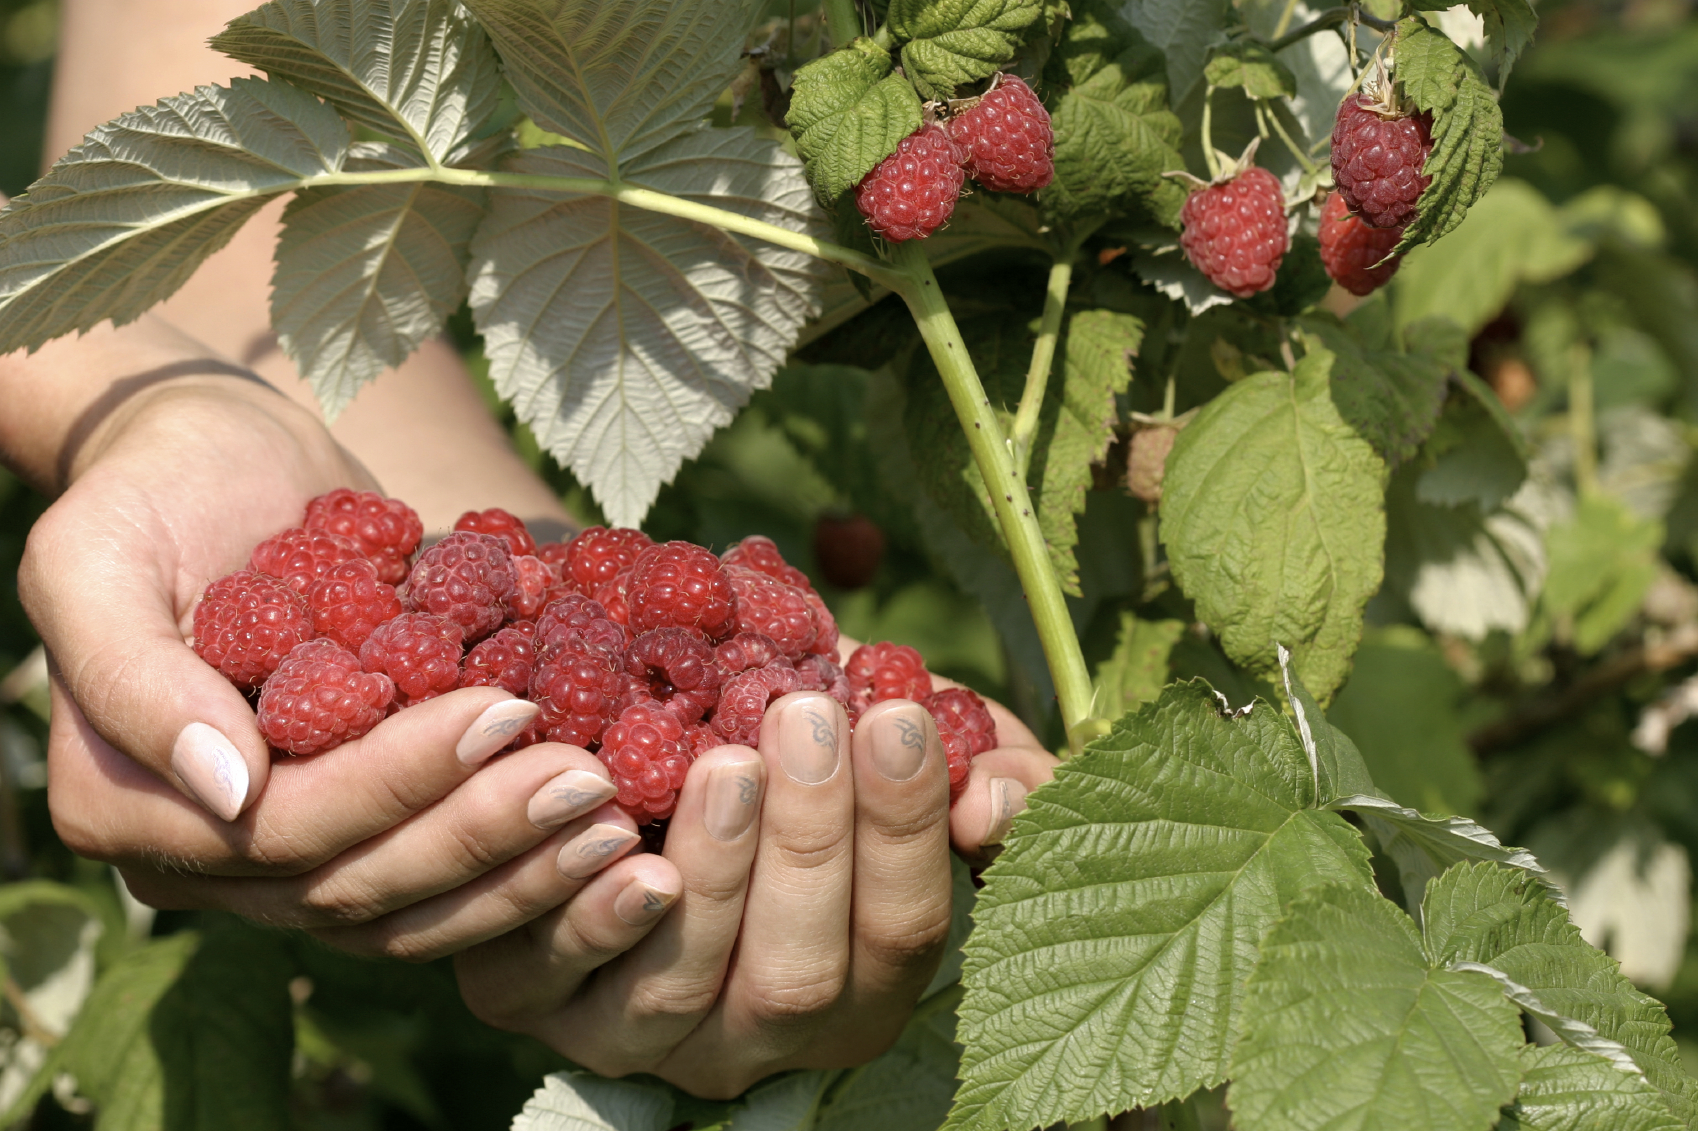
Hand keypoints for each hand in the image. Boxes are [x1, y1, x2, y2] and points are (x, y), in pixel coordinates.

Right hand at [25, 375, 637, 956]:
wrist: (220, 462)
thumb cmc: (150, 491)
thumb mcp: (92, 557)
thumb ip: (134, 678)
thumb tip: (228, 786)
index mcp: (129, 804)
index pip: (281, 828)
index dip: (396, 784)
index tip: (504, 716)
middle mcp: (210, 855)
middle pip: (358, 883)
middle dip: (481, 836)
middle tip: (592, 782)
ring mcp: (294, 853)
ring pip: (412, 905)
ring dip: (522, 871)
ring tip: (619, 821)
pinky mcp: (366, 828)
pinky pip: (445, 874)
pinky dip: (526, 859)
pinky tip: (615, 826)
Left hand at [455, 691, 1056, 1097]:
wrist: (666, 746)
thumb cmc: (817, 751)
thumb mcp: (917, 756)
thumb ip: (994, 772)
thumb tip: (993, 800)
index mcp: (865, 985)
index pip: (903, 930)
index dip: (903, 828)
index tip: (896, 716)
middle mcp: (762, 1038)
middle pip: (794, 975)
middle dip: (807, 842)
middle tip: (805, 719)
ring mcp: (646, 1035)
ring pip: (676, 987)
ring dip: (708, 874)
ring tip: (723, 762)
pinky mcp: (538, 1004)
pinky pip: (552, 975)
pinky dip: (577, 905)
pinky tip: (600, 820)